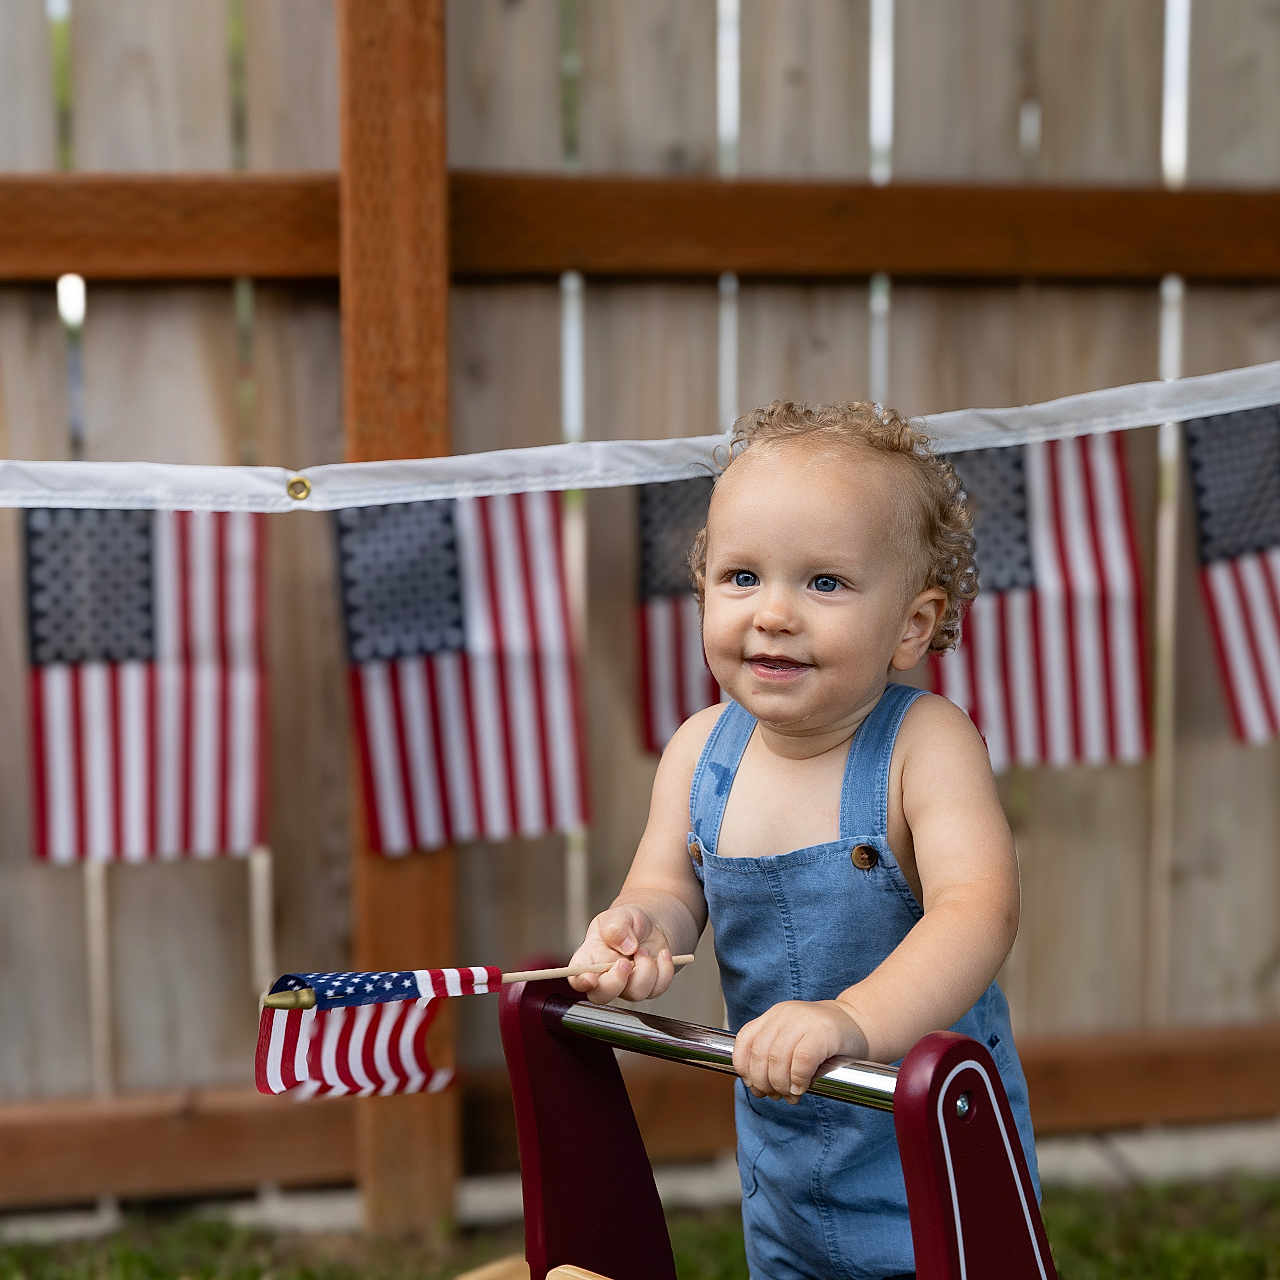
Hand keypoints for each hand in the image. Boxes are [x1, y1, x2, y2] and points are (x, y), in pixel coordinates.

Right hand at [567, 905, 675, 1004]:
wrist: (651, 925)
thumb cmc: (627, 922)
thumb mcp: (619, 915)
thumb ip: (616, 926)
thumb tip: (626, 946)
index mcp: (589, 958)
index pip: (577, 977)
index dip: (581, 982)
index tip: (591, 978)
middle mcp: (605, 977)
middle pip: (601, 996)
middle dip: (615, 982)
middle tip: (625, 962)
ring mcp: (627, 986)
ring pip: (635, 994)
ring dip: (645, 970)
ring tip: (644, 950)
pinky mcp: (649, 989)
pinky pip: (658, 989)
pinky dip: (664, 969)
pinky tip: (661, 954)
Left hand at [732, 1000, 868, 1101]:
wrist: (862, 1024)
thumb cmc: (827, 1040)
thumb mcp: (794, 1041)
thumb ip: (774, 1056)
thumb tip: (756, 1087)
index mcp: (774, 1015)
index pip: (745, 1041)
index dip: (744, 1068)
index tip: (753, 1086)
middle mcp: (785, 1014)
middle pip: (760, 1054)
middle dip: (763, 1082)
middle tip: (774, 1096)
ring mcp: (804, 1020)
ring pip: (777, 1059)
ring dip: (780, 1085)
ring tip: (790, 1095)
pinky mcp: (823, 1032)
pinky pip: (801, 1060)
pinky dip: (798, 1079)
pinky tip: (802, 1087)